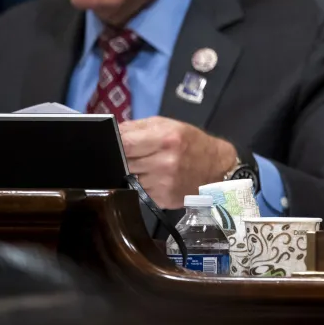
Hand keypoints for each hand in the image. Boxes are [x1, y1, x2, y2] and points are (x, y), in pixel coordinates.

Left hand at [118, 116, 237, 208]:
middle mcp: (164, 163)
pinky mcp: (161, 199)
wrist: (217, 168)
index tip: (106, 143)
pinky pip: (138, 191)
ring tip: (141, 166)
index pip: (124, 143)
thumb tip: (110, 132)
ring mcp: (162, 184)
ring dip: (129, 173)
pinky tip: (150, 178)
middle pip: (122, 162)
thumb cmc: (191, 142)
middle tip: (125, 155)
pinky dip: (139, 185)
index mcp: (166, 139)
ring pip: (127, 179)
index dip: (111, 143)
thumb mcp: (168, 125)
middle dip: (119, 159)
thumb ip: (136, 127)